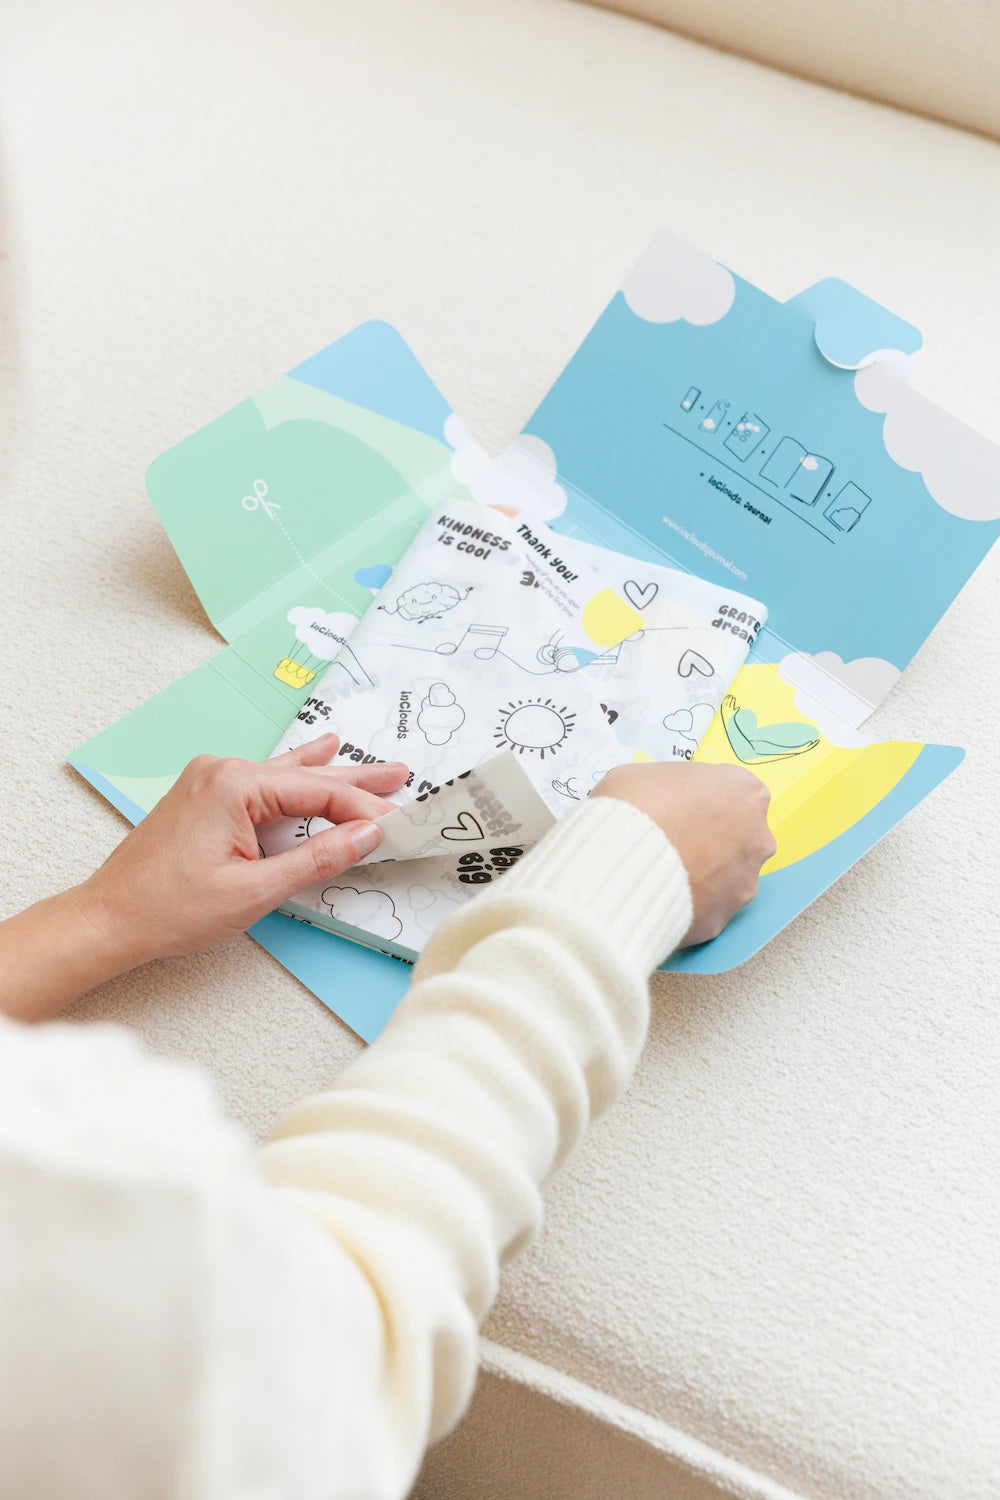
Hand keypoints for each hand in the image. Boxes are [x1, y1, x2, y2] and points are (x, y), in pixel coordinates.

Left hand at [0, 735, 409, 1022]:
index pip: (319, 792)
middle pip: (307, 776)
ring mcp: (211, 779)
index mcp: (235, 785)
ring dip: (332, 776)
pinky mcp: (205, 794)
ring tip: (378, 767)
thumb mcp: (254, 891)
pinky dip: (296, 777)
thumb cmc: (170, 908)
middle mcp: (223, 771)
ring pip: (288, 776)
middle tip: (403, 777)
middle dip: (358, 782)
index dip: (364, 810)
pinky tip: (317, 752)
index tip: (400, 823)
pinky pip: (264, 780)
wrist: (110, 918)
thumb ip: (316, 859)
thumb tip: (365, 836)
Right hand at [592, 761, 774, 945]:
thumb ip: (671, 788)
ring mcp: (743, 881)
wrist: (617, 859)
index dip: (706, 802)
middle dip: (712, 840)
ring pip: (727, 878)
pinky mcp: (723, 918)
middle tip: (674, 842)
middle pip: (740, 837)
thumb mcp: (645, 775)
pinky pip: (706, 909)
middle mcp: (756, 838)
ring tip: (662, 873)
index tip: (683, 809)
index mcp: (744, 792)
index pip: (735, 794)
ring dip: (703, 876)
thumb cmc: (634, 806)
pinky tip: (659, 896)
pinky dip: (688, 905)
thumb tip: (664, 802)